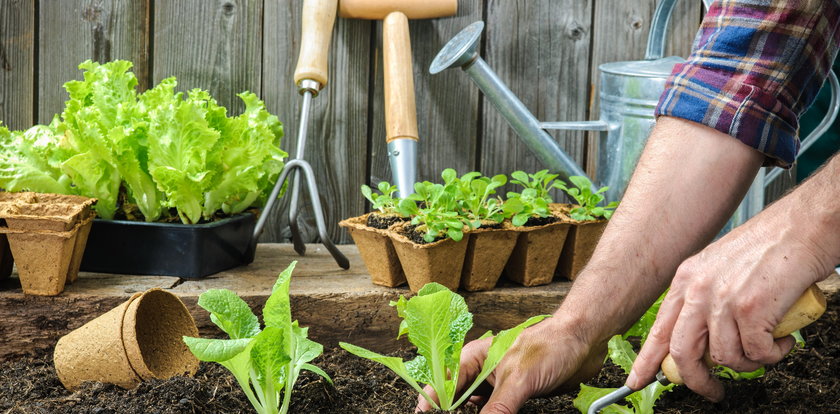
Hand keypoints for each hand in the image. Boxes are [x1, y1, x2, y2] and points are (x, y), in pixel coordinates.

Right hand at [415, 319, 605, 412]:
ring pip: (477, 406)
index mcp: (475, 357)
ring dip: (472, 413)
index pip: (445, 382)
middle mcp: (484, 371)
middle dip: (452, 410)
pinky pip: (498, 412)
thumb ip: (497, 408)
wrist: (585, 342)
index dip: (432, 401)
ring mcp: (500, 384)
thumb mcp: (519, 380)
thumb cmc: (551, 346)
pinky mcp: (517, 395)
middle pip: (458, 397)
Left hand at [626, 208, 833, 400]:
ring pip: (725, 358)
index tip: (637, 380)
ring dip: (748, 363)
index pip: (659, 329)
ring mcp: (722, 299)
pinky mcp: (751, 309)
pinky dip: (772, 354)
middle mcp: (698, 289)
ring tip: (765, 349)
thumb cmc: (769, 247)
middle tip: (712, 391)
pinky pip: (757, 353)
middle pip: (682, 352)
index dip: (647, 360)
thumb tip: (703, 340)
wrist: (802, 226)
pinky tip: (782, 339)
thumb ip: (704, 300)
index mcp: (686, 279)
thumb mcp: (719, 268)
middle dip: (696, 380)